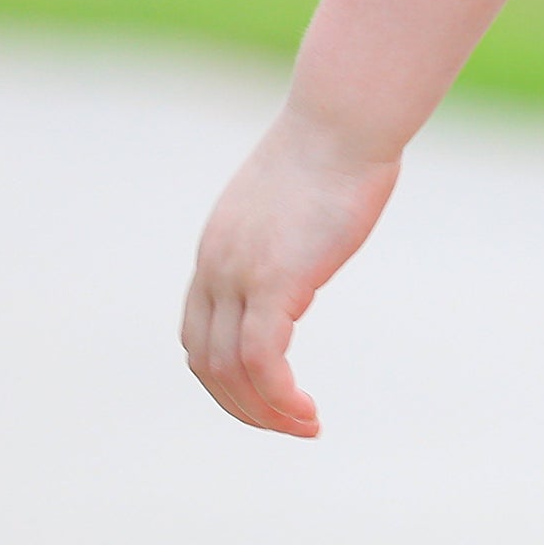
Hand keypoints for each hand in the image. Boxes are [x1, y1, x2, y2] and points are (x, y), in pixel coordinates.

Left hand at [180, 105, 400, 435]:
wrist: (344, 119)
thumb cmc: (338, 145)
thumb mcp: (298, 195)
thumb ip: (290, 229)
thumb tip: (309, 242)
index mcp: (217, 248)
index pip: (200, 332)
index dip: (226, 374)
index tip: (271, 391)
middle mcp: (216, 266)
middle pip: (206, 361)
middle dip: (243, 405)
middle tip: (289, 423)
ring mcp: (239, 274)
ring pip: (230, 372)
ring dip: (265, 412)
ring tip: (305, 426)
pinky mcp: (274, 281)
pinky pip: (262, 362)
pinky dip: (279, 398)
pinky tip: (308, 411)